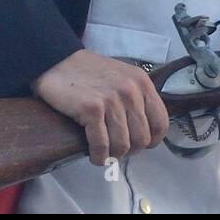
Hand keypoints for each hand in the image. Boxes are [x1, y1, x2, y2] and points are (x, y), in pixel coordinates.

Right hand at [32, 50, 169, 165]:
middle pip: (142, 139)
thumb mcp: (123, 78)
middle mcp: (131, 91)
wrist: (58, 61)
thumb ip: (137, 99)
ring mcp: (112, 100)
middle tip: (117, 149)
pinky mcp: (92, 109)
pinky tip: (95, 156)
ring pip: (122, 145)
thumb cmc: (90, 73)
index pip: (160, 123)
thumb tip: (144, 131)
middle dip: (130, 150)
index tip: (139, 144)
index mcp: (142, 83)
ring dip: (113, 155)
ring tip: (105, 152)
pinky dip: (99, 157)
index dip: (152, 140)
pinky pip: (101, 145)